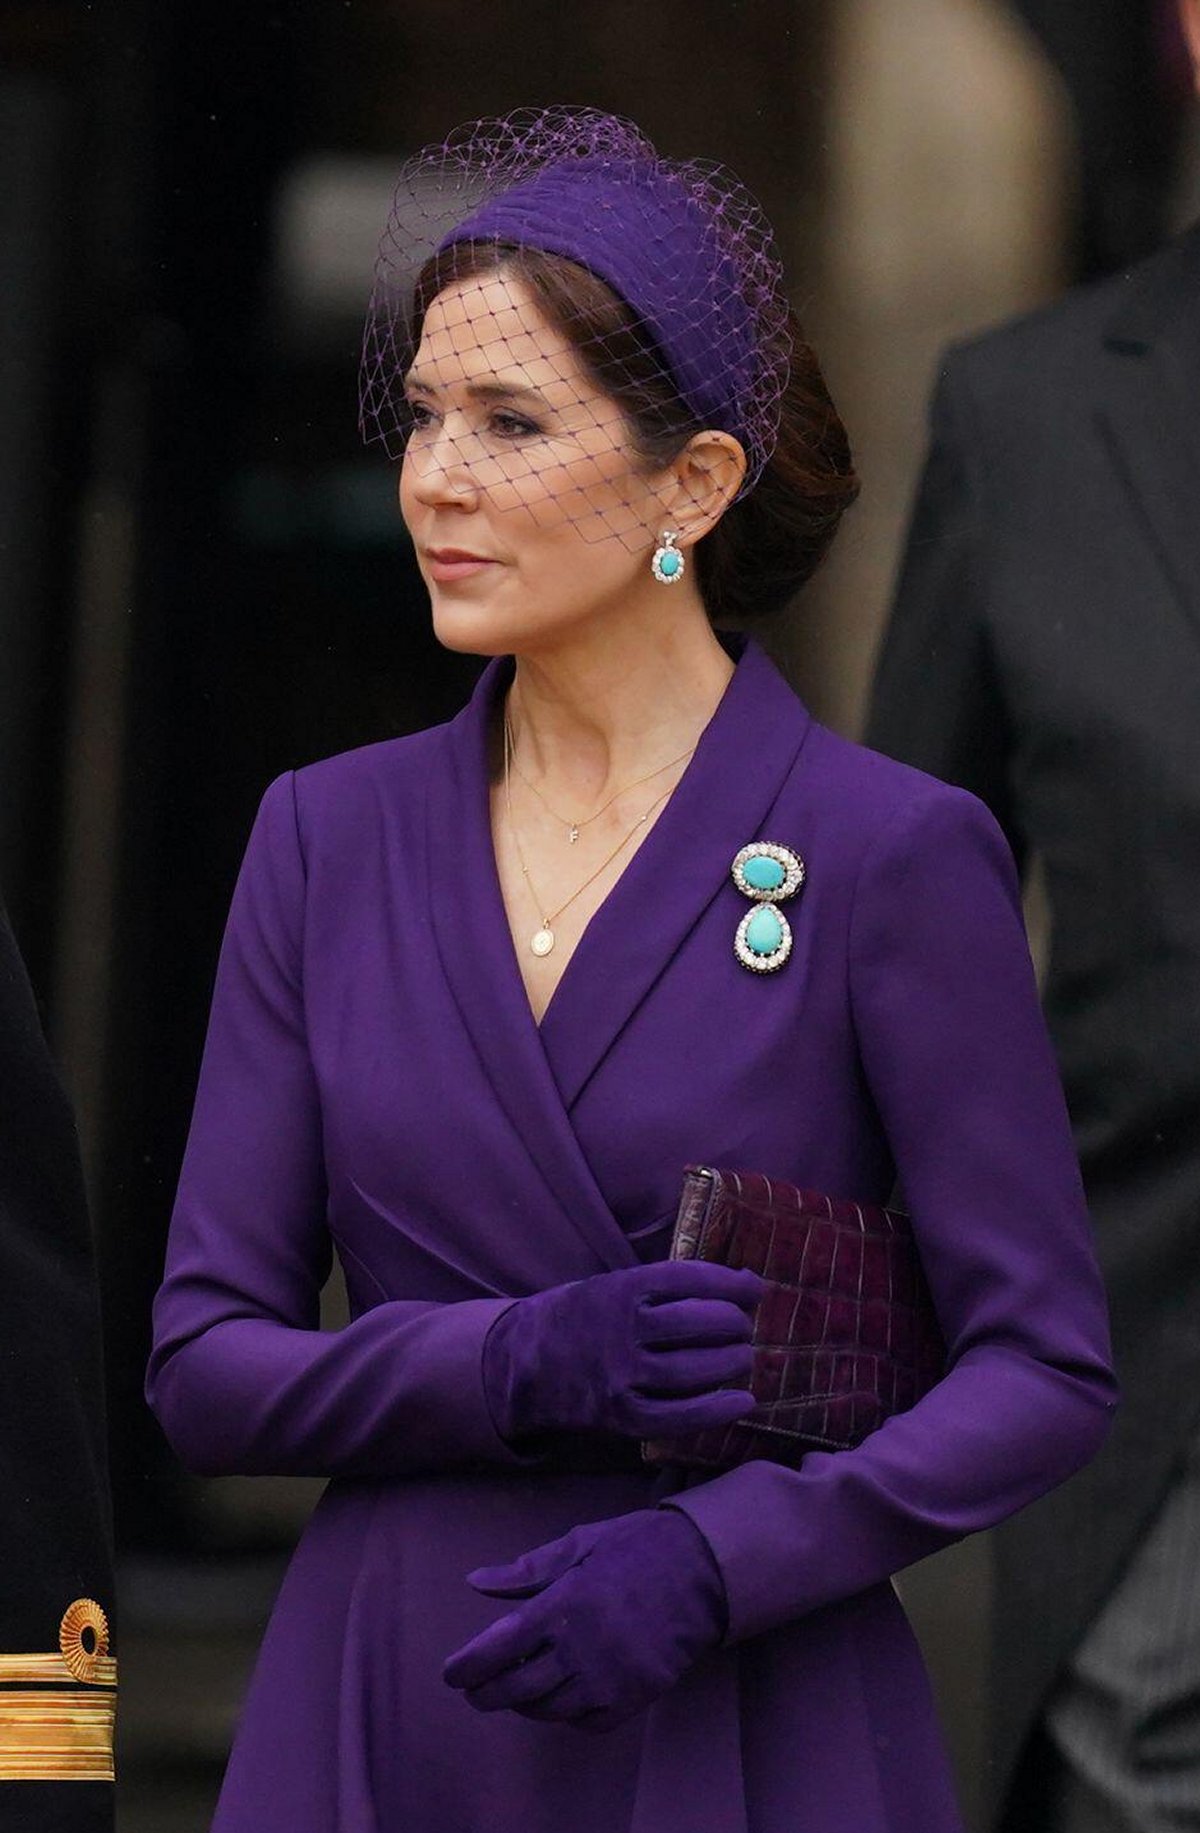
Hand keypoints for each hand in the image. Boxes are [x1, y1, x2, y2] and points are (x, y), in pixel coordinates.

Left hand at [443, 1508, 726, 1731]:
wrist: (704, 1571)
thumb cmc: (638, 1548)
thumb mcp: (580, 1543)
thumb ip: (527, 1570)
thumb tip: (476, 1581)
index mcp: (564, 1604)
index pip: (500, 1647)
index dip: (468, 1666)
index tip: (451, 1674)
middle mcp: (582, 1648)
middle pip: (518, 1688)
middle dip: (487, 1693)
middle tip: (475, 1690)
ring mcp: (610, 1677)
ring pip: (549, 1708)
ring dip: (524, 1704)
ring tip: (514, 1690)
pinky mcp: (635, 1696)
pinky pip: (587, 1720)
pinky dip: (565, 1714)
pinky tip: (559, 1696)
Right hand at [481, 1261, 764, 1443]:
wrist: (522, 1362)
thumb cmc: (582, 1317)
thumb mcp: (615, 1286)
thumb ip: (669, 1287)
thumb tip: (744, 1284)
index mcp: (622, 1288)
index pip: (690, 1279)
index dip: (731, 1284)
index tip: (756, 1289)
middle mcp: (622, 1329)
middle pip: (697, 1324)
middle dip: (734, 1324)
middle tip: (744, 1328)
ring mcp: (620, 1376)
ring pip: (693, 1371)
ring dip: (731, 1364)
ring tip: (743, 1358)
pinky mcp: (620, 1415)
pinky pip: (678, 1417)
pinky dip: (716, 1410)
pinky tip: (742, 1402)